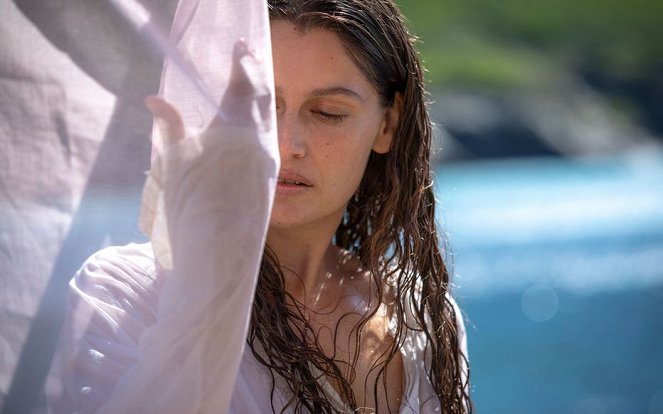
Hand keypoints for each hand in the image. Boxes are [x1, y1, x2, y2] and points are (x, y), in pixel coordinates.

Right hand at [140, 40, 275, 272]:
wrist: (220, 255)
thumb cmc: (191, 209)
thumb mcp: (172, 165)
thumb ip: (169, 129)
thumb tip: (155, 99)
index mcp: (234, 130)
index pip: (243, 85)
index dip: (242, 62)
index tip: (242, 45)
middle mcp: (258, 142)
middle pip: (263, 97)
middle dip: (256, 74)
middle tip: (249, 57)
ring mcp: (267, 162)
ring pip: (270, 118)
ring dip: (263, 98)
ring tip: (255, 84)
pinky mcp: (269, 180)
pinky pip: (271, 139)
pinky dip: (264, 122)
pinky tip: (257, 124)